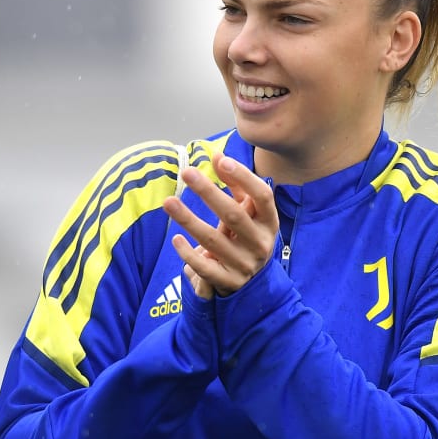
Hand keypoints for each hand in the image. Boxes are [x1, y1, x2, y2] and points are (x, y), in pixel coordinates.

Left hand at [162, 153, 279, 298]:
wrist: (252, 280)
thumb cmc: (245, 234)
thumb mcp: (246, 211)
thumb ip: (235, 185)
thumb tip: (217, 156)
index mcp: (268, 222)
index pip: (262, 196)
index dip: (244, 177)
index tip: (221, 161)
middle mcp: (260, 243)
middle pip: (234, 215)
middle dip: (208, 192)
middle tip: (186, 172)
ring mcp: (245, 265)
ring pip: (214, 241)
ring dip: (189, 220)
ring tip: (168, 202)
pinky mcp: (228, 282)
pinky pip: (205, 268)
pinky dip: (189, 254)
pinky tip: (175, 238)